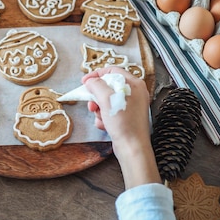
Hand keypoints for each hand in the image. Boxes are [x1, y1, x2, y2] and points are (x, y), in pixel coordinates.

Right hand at [83, 67, 160, 187]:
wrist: (132, 147)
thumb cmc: (125, 123)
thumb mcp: (107, 99)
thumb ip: (97, 85)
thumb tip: (90, 81)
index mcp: (134, 84)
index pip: (112, 71)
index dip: (96, 75)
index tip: (84, 82)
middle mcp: (135, 94)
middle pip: (108, 87)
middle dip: (96, 97)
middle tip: (91, 104)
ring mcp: (131, 106)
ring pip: (107, 101)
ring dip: (99, 109)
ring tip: (101, 117)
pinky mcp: (126, 118)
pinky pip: (110, 112)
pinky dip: (104, 118)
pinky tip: (105, 125)